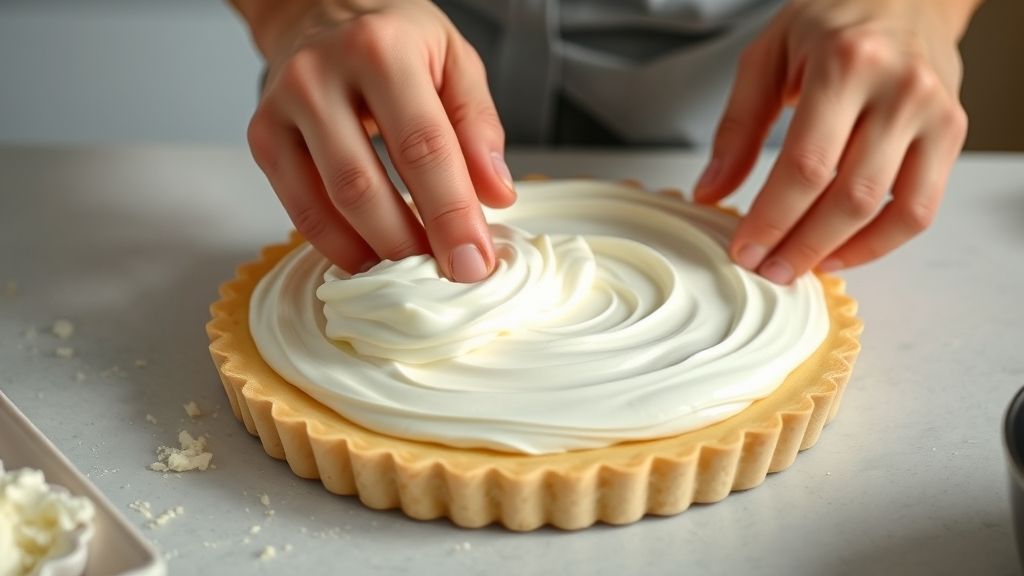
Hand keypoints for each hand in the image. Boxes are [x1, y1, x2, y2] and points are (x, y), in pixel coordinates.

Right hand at [239, 0, 514, 281]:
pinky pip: (298, 207)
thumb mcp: (455, 60)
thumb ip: (478, 127)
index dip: (452, 214)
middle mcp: (321, 75)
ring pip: (329, 202)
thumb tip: (496, 196)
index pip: (423, 148)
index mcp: (381, 51)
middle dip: (412, 243)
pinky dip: (337, 243)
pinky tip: (370, 256)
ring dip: (377, 250)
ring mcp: (284, 108)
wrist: (322, 8)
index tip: (476, 262)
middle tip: (448, 276)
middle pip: (366, 184)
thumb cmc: (396, 39)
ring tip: (415, 270)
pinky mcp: (263, 136)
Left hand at [694, 0, 977, 283]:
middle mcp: (900, 89)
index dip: (772, 218)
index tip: (744, 248)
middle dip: (800, 245)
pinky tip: (841, 252)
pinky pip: (920, 209)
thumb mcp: (768, 54)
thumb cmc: (833, 19)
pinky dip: (880, 243)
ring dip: (838, 252)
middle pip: (848, 196)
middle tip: (767, 269)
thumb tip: (710, 192)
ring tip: (799, 267)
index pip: (806, 166)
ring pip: (888, 210)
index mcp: (847, 63)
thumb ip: (737, 126)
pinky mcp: (952, 132)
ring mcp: (934, 113)